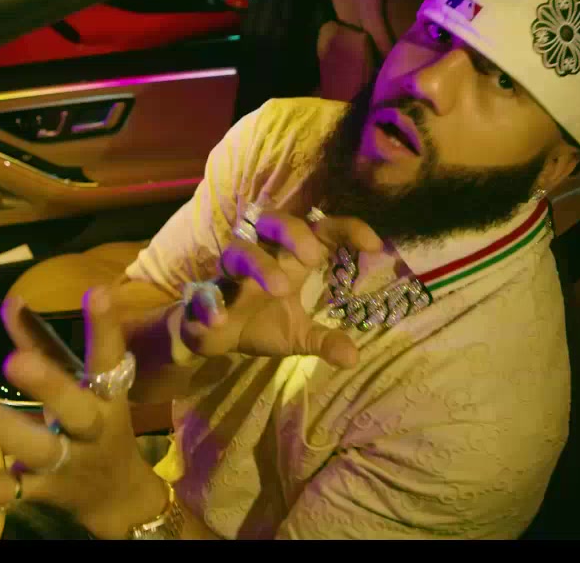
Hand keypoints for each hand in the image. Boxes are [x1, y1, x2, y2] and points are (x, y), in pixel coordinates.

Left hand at [0, 293, 167, 539]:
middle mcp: (91, 431)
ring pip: (34, 449)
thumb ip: (44, 343)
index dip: (105, 328)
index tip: (97, 293)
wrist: (114, 494)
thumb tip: (12, 301)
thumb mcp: (81, 383)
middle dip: (48, 384)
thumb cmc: (94, 424)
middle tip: (13, 361)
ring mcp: (64, 465)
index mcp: (107, 397)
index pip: (109, 359)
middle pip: (76, 410)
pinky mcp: (33, 493)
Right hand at [185, 206, 381, 368]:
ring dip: (260, 265)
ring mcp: (231, 274)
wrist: (212, 337)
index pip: (319, 230)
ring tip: (280, 288)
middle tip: (316, 256)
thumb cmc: (260, 323)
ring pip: (239, 251)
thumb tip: (352, 358)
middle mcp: (261, 256)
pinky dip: (211, 302)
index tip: (375, 245)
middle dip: (293, 231)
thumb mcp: (297, 335)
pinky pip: (204, 291)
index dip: (346, 229)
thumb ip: (323, 341)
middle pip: (273, 221)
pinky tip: (220, 318)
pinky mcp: (204, 295)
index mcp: (288, 258)